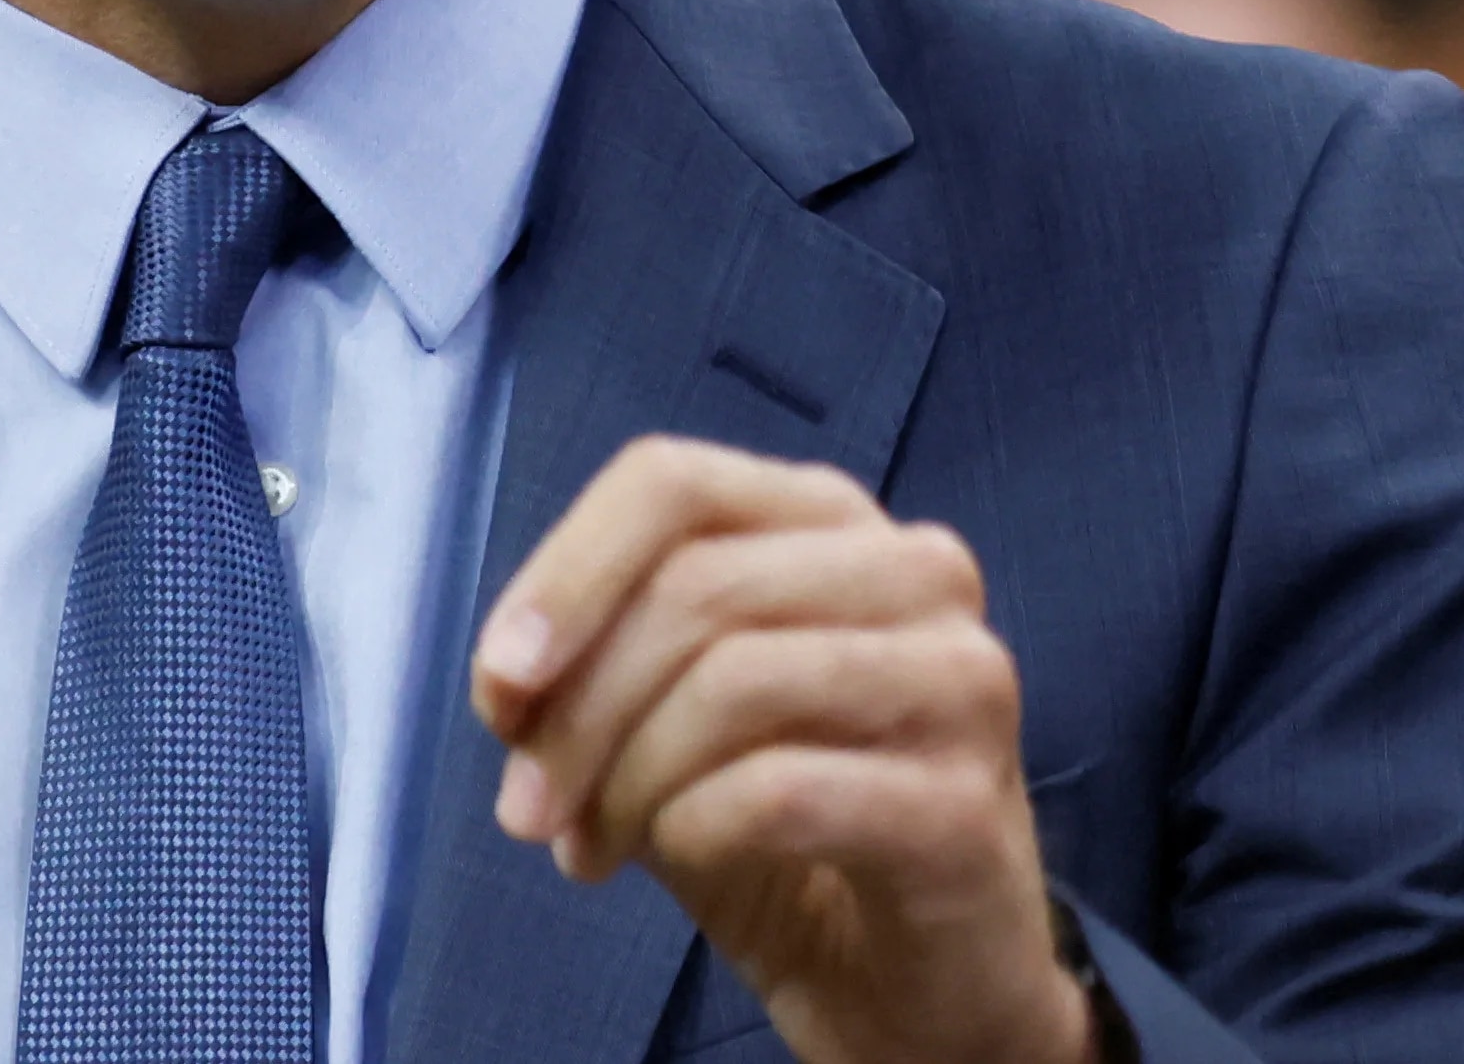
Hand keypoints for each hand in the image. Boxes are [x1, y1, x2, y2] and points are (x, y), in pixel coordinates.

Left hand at [470, 437, 1092, 1063]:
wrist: (917, 981)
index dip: (565, 574)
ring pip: (736, 679)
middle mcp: (913, 571)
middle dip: (579, 707)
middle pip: (696, 585)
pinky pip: (779, 789)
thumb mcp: (665, 730)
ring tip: (594, 847)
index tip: (499, 679)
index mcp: (829, 522)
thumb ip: (590, 678)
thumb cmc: (791, 836)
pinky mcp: (964, 804)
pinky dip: (692, 829)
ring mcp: (959, 680)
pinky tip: (685, 859)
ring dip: (627, 777)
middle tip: (526, 809)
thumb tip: (509, 682)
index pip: (673, 482)